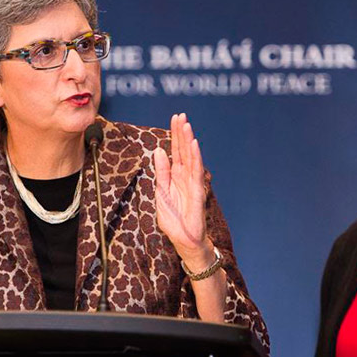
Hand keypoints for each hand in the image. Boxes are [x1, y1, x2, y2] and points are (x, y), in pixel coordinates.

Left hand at [153, 113, 211, 268]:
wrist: (184, 241)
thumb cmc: (174, 221)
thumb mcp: (161, 193)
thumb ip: (161, 173)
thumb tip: (159, 151)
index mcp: (176, 177)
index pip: (176, 152)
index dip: (175, 135)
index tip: (175, 119)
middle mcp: (185, 177)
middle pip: (183, 150)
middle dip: (182, 133)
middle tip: (180, 115)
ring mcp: (192, 183)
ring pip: (190, 157)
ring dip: (188, 140)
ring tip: (186, 124)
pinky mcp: (197, 192)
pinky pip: (196, 172)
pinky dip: (195, 157)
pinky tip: (193, 144)